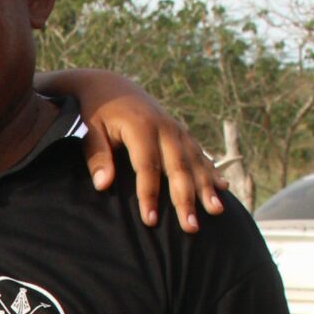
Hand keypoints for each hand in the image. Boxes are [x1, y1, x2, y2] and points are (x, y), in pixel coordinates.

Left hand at [57, 72, 226, 232]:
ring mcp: (176, 130)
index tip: (150, 221)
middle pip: (178, 167)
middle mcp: (164, 128)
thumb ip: (97, 156)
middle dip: (186, 199)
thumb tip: (103, 185)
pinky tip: (223, 188)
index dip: (149, 194)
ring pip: (194, 162)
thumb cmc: (96, 112)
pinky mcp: (181, 133)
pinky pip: (199, 153)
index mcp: (141, 127)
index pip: (147, 166)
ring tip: (216, 211)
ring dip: (206, 188)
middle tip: (191, 227)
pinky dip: (211, 171)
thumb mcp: (90, 129)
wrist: (111, 86)